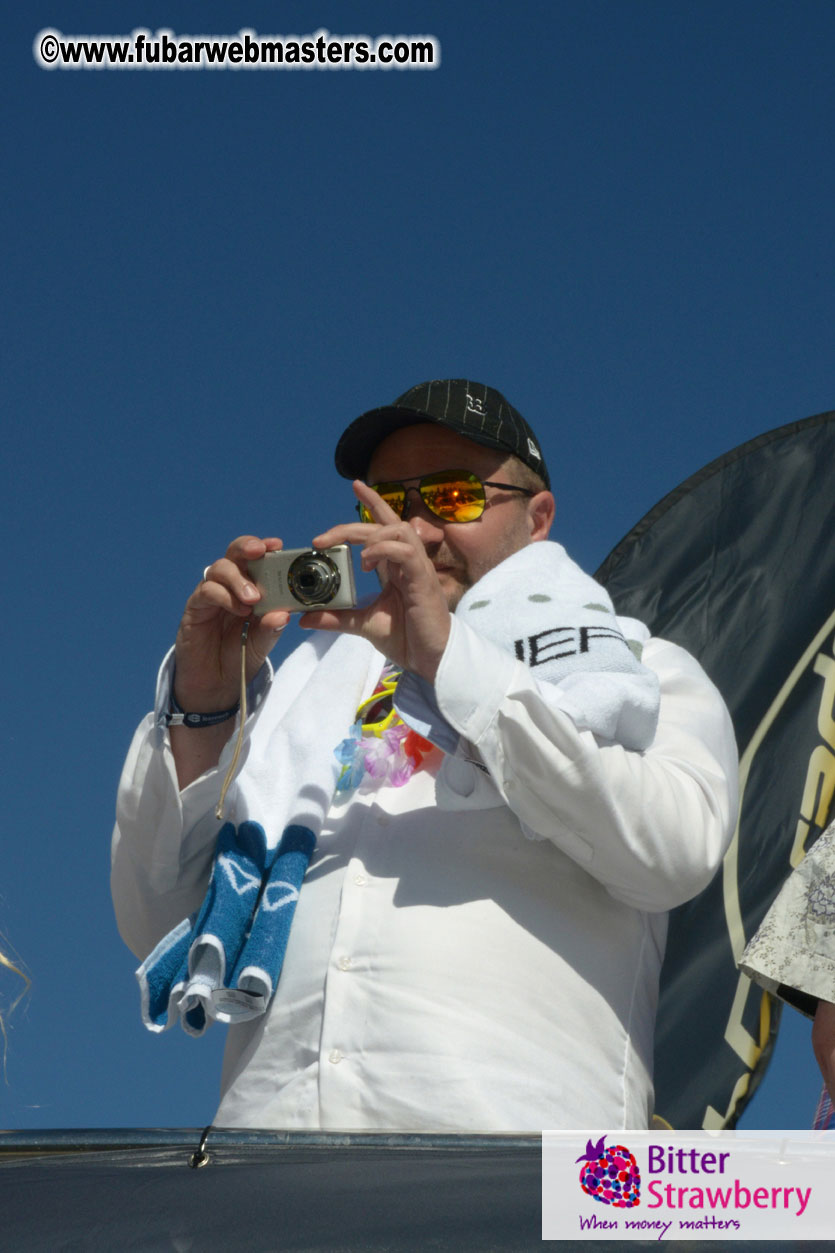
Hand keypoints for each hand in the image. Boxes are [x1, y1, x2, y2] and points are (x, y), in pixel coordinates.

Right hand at [173, 535, 289, 711]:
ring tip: (253, 599)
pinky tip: (239, 610)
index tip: (278, 545)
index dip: (265, 547)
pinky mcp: (195, 608)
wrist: (217, 683)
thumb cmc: (242, 655)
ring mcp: (211, 594)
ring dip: (238, 579)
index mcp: (250, 585)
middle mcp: (229, 585)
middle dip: (247, 547)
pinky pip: (206, 592)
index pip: (256, 558)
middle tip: (261, 553)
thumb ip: (272, 628)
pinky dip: (224, 596)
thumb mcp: (264, 642)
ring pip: (219, 569)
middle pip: (234, 553)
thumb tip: (285, 614)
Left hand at [299, 482, 450, 680]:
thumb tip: (305, 617)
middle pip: (384, 524)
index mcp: (395, 566)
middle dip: (350, 526)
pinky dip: (383, 550)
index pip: (384, 525)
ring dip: (372, 536)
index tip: (355, 486)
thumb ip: (337, 617)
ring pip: (398, 530)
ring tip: (355, 557)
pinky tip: (367, 563)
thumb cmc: (406, 638)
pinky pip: (405, 551)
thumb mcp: (363, 625)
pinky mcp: (423, 578)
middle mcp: (407, 561)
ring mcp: (418, 567)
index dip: (373, 503)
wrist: (429, 659)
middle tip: (321, 539)